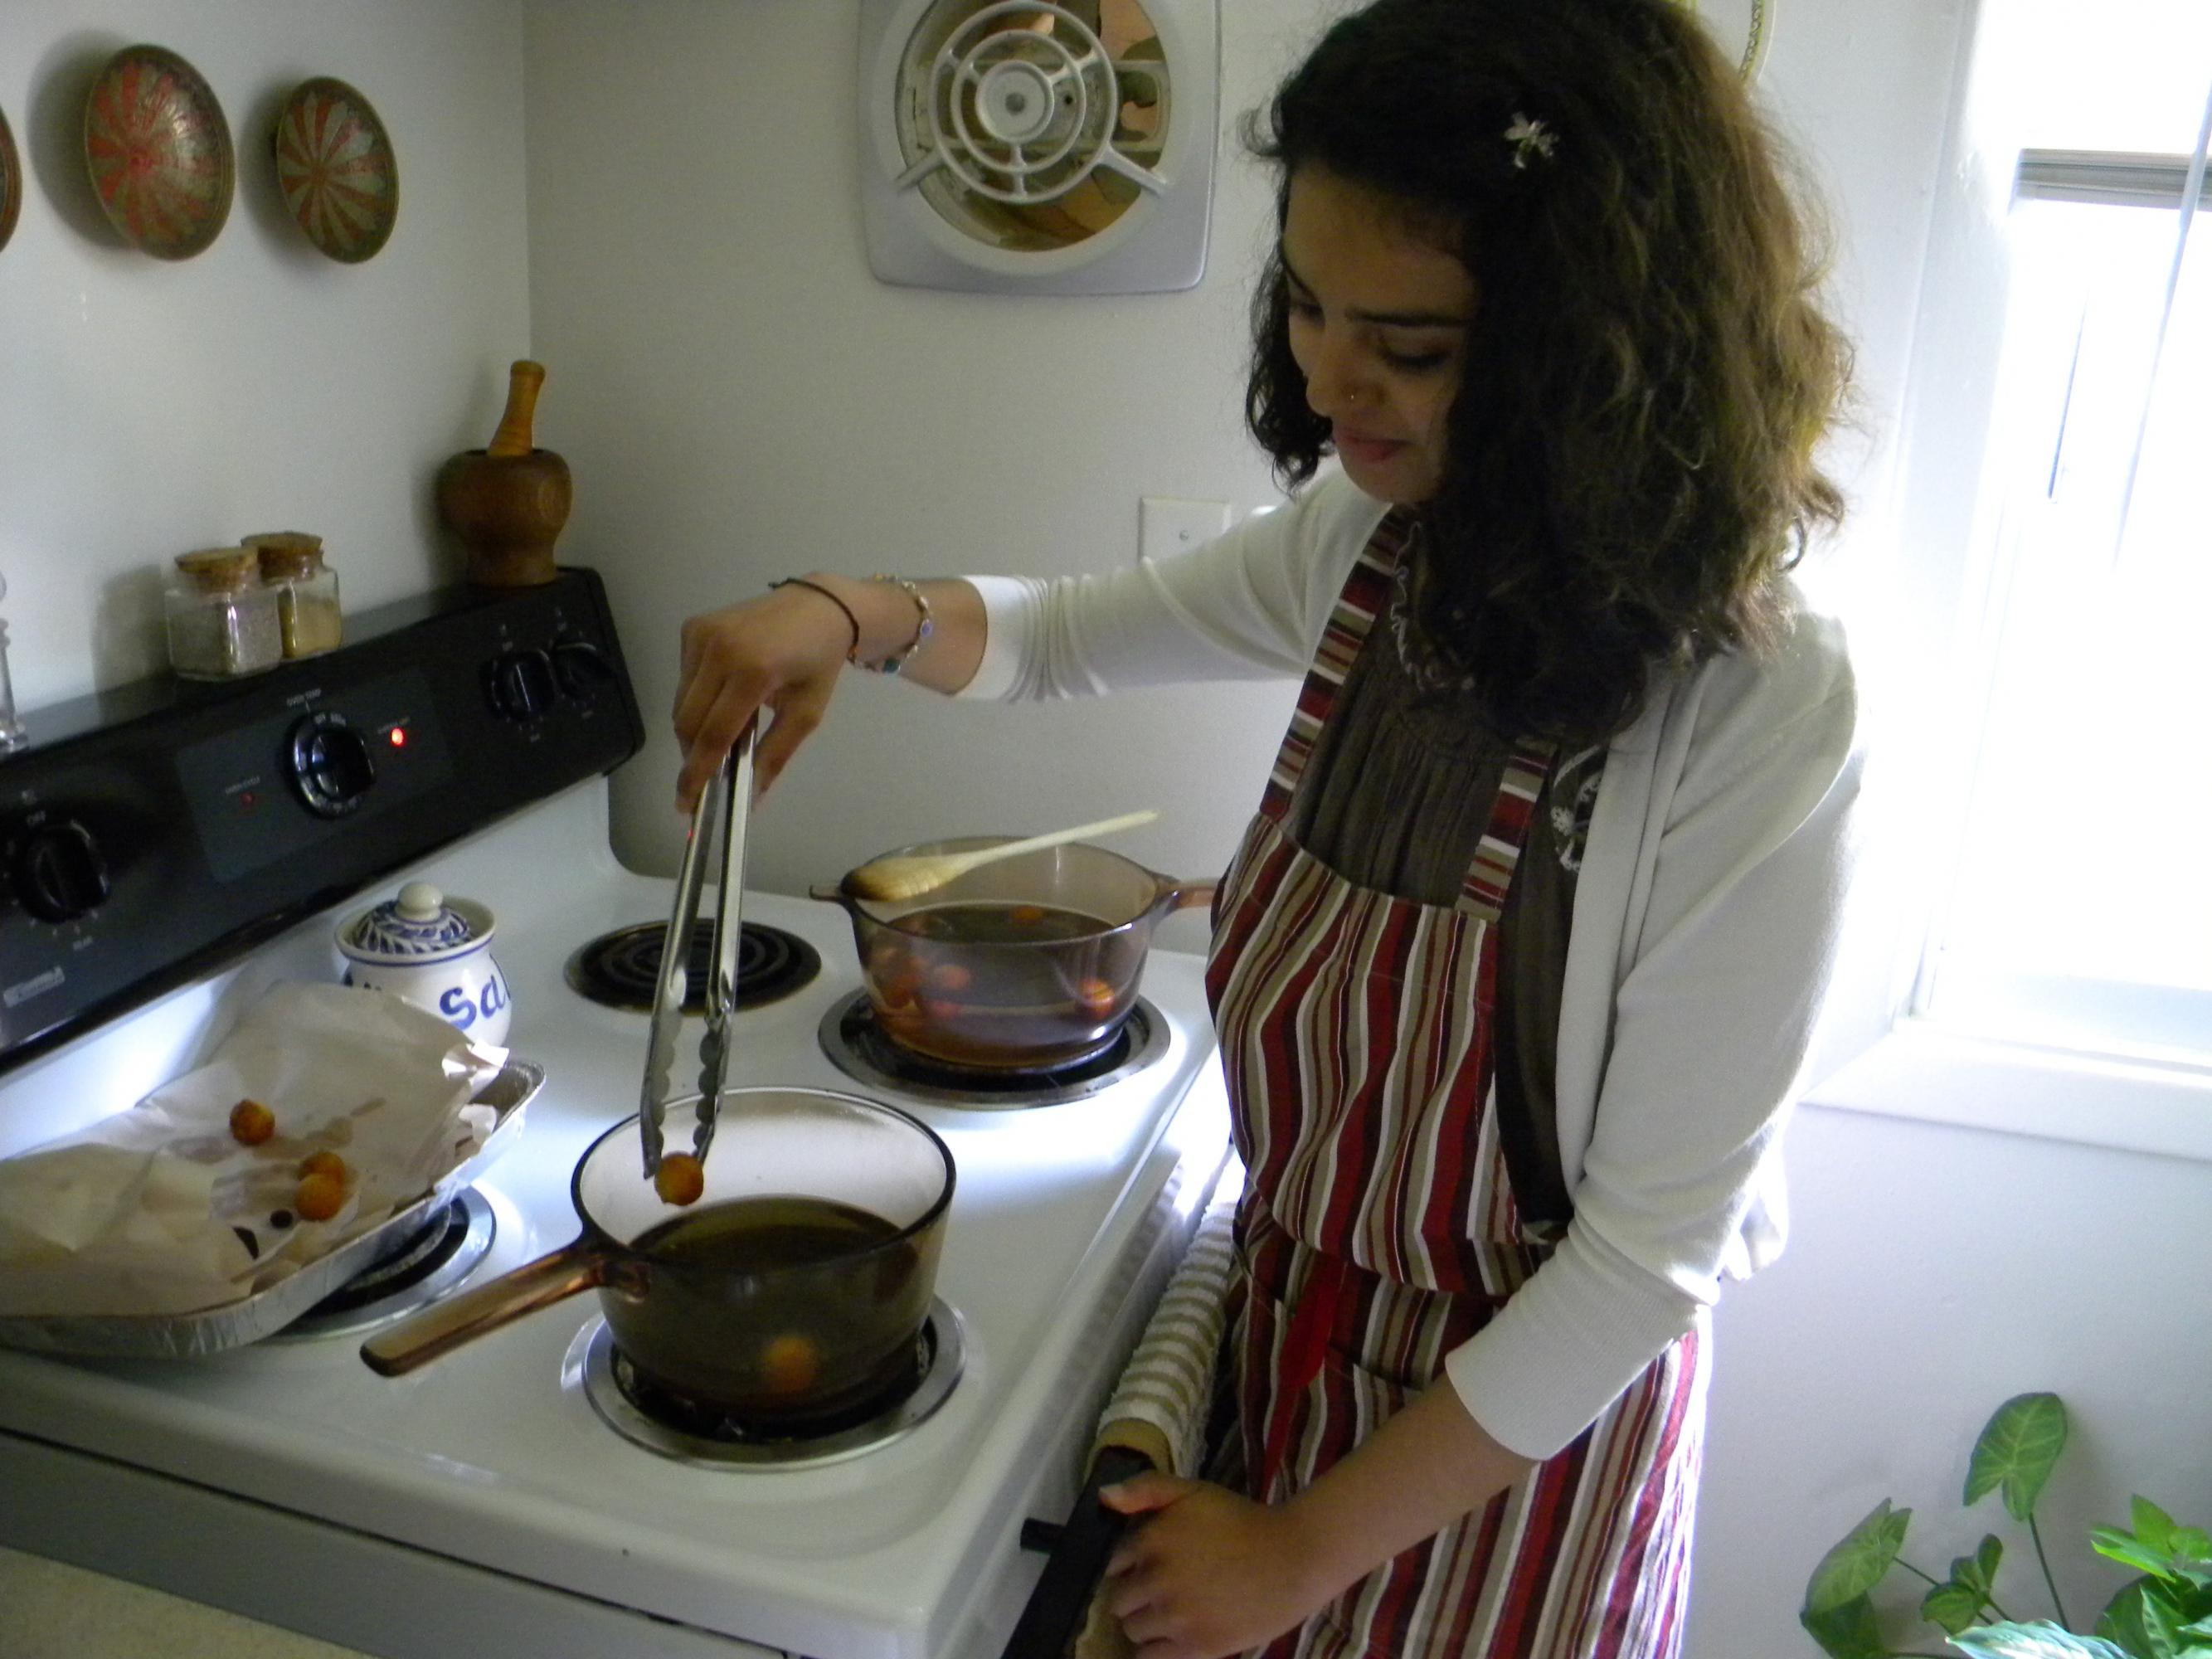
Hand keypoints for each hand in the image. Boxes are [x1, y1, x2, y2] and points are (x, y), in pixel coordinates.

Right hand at [672, 585, 851, 809]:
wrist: (819, 606)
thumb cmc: (818, 663)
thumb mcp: (807, 713)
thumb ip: (775, 755)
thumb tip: (750, 797)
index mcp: (754, 671)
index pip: (714, 734)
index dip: (697, 772)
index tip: (685, 802)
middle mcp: (720, 649)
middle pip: (688, 721)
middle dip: (691, 755)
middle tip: (702, 778)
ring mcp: (702, 634)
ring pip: (680, 701)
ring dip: (694, 727)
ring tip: (720, 735)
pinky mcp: (693, 627)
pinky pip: (683, 678)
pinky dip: (696, 698)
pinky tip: (721, 697)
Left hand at [1101, 1473, 1324, 1658]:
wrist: (1293, 1559)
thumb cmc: (1241, 1521)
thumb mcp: (1193, 1491)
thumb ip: (1146, 1489)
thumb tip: (1103, 1499)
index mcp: (1153, 1540)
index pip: (1114, 1564)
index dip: (1130, 1566)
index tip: (1148, 1568)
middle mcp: (1157, 1579)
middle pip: (1119, 1601)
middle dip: (1135, 1596)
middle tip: (1161, 1592)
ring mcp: (1176, 1616)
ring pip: (1133, 1630)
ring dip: (1145, 1624)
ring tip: (1171, 1614)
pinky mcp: (1196, 1647)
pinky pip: (1150, 1658)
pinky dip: (1155, 1650)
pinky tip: (1173, 1637)